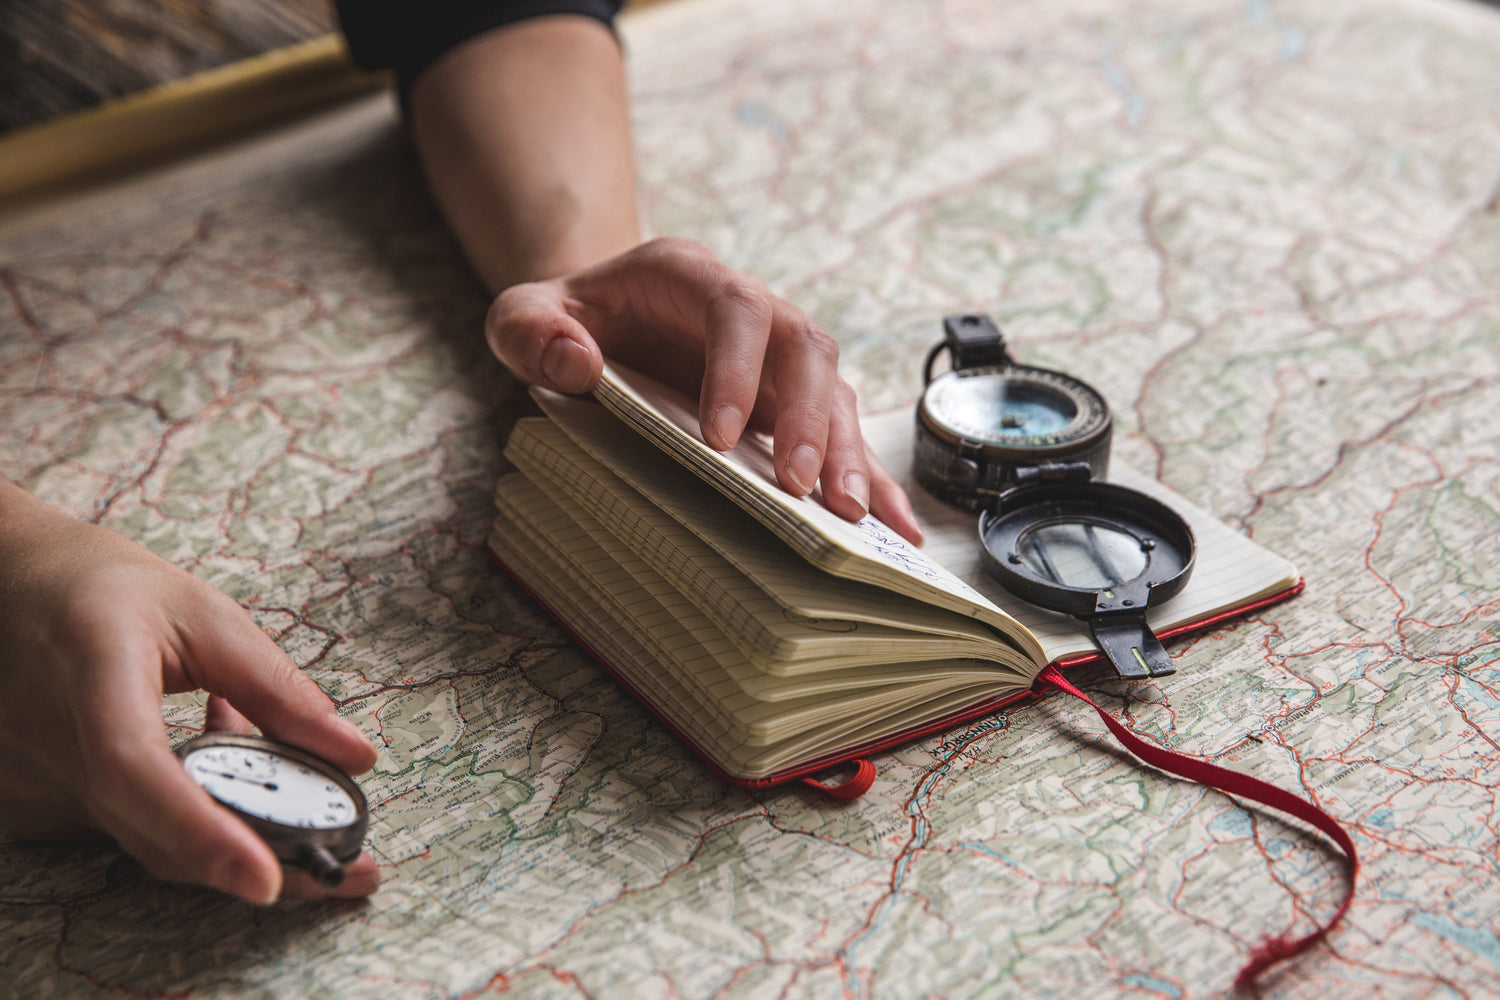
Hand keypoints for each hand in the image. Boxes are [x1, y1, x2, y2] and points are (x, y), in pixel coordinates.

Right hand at [0, 481, 379, 902]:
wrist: (7, 584)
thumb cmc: (105, 587)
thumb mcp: (205, 614)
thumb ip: (279, 689)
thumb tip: (355, 757)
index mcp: (91, 667)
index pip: (134, 766)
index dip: (198, 829)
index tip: (266, 878)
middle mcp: (43, 734)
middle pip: (148, 827)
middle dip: (251, 856)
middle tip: (346, 870)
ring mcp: (25, 777)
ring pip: (141, 839)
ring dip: (221, 825)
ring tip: (260, 757)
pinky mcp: (26, 802)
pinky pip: (121, 829)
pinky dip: (179, 815)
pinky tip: (203, 756)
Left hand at [484, 238, 923, 544]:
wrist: (592, 323)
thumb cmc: (562, 321)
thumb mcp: (521, 315)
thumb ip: (530, 330)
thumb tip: (577, 363)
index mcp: (686, 275)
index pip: (735, 308)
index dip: (737, 368)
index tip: (720, 438)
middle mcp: (749, 311)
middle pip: (806, 348)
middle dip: (810, 418)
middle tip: (801, 488)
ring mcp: (775, 360)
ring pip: (835, 391)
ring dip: (847, 452)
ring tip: (852, 518)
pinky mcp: (788, 404)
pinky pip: (841, 435)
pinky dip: (873, 478)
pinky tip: (897, 528)